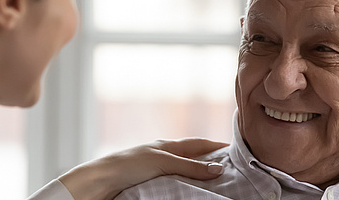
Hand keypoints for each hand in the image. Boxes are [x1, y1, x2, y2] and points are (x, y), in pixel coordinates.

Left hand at [59, 138, 228, 199]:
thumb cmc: (128, 165)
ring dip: (199, 181)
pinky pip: (175, 188)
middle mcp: (163, 157)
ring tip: (219, 189)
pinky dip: (186, 191)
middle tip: (234, 174)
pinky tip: (194, 197)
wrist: (99, 183)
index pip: (199, 143)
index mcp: (166, 146)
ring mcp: (157, 173)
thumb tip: (219, 168)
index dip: (217, 145)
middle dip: (212, 165)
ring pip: (185, 176)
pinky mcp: (151, 187)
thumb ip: (190, 165)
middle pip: (194, 160)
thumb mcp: (162, 162)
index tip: (238, 150)